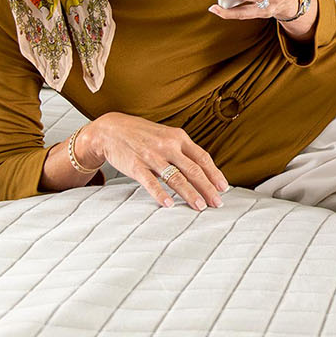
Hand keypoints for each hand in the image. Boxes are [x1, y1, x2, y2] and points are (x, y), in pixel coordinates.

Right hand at [80, 113, 228, 209]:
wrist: (111, 129)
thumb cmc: (142, 134)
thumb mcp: (166, 135)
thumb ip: (183, 150)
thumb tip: (203, 169)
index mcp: (179, 138)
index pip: (202, 158)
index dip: (215, 174)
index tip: (224, 188)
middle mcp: (168, 146)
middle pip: (193, 170)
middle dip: (208, 188)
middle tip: (216, 203)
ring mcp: (152, 156)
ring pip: (176, 177)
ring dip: (190, 194)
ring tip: (200, 206)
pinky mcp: (136, 165)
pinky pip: (150, 182)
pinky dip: (160, 194)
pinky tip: (169, 204)